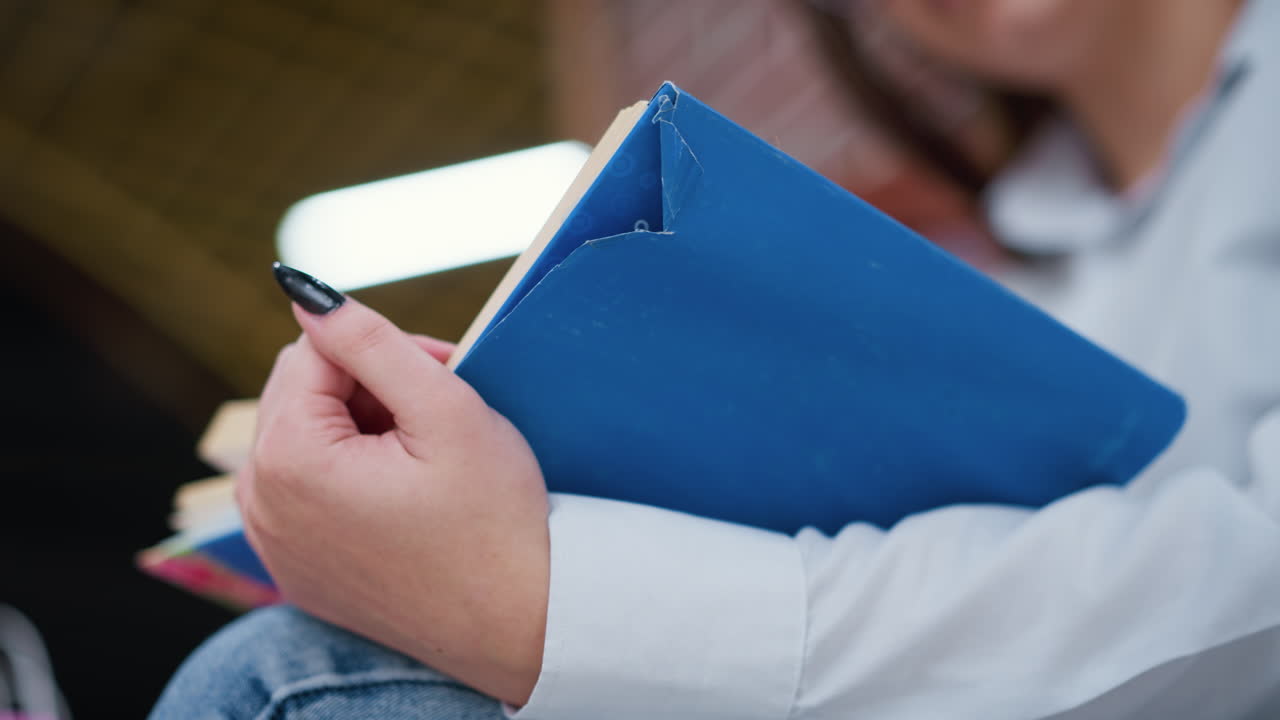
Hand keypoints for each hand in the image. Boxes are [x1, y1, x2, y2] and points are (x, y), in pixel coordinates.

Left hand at [237, 298, 549, 704]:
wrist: (520, 629)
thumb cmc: (494, 521)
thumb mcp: (444, 410)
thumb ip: (370, 340)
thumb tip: (301, 288)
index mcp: (288, 459)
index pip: (313, 350)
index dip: (384, 349)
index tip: (445, 374)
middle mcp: (261, 504)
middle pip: (301, 391)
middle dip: (368, 386)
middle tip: (441, 414)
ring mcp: (274, 545)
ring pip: (304, 437)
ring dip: (360, 428)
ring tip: (425, 458)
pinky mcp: (296, 571)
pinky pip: (306, 490)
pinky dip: (350, 475)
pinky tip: (405, 498)